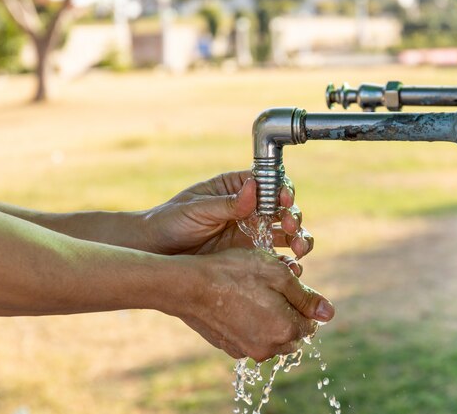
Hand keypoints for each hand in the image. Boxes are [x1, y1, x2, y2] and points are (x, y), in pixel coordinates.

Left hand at [142, 171, 313, 257]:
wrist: (157, 253)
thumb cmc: (172, 222)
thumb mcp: (197, 209)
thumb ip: (227, 203)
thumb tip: (254, 187)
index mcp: (237, 189)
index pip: (269, 184)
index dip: (283, 190)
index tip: (284, 200)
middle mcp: (250, 210)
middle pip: (284, 210)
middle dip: (294, 217)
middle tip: (291, 227)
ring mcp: (252, 235)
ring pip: (287, 235)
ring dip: (299, 240)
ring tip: (300, 250)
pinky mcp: (251, 259)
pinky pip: (275, 260)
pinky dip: (288, 265)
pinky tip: (292, 271)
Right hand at [179, 248, 333, 361]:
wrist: (190, 286)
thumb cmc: (234, 273)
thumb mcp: (276, 274)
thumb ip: (305, 296)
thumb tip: (329, 313)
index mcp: (287, 328)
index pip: (311, 323)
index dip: (302, 301)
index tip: (286, 285)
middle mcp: (270, 347)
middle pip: (293, 334)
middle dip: (288, 313)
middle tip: (269, 288)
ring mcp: (248, 350)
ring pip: (272, 338)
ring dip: (270, 320)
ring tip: (253, 295)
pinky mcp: (230, 348)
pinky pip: (251, 339)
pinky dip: (251, 326)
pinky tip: (238, 305)